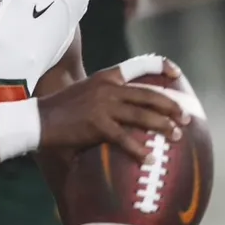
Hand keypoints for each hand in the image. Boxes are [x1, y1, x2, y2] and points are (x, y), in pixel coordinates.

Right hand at [38, 58, 188, 160]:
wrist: (38, 120)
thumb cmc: (61, 110)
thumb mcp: (85, 94)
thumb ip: (105, 96)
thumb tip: (125, 109)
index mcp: (105, 77)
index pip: (138, 65)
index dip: (160, 67)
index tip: (177, 74)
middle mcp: (107, 88)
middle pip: (148, 94)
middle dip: (171, 105)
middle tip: (186, 117)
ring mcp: (103, 105)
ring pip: (143, 115)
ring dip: (163, 126)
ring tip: (176, 136)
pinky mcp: (97, 124)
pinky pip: (125, 138)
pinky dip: (139, 150)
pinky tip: (148, 159)